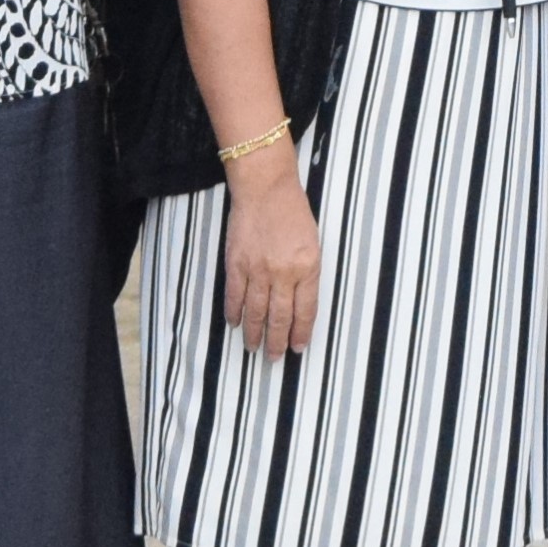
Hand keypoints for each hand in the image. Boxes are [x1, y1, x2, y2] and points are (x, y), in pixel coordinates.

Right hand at [223, 160, 322, 356]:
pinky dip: (234, 312)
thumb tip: (299, 304)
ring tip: (254, 348)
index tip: (297, 348)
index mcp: (308, 267)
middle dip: (277, 342)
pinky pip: (235, 296)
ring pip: (256, 311)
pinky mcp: (236, 263)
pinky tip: (235, 323)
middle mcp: (283, 272)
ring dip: (254, 333)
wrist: (265, 188)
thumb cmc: (293, 212)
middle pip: (280, 317)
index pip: (305, 311)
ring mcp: (258, 269)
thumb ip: (306, 274)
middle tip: (274, 358)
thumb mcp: (312, 244)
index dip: (300, 333)